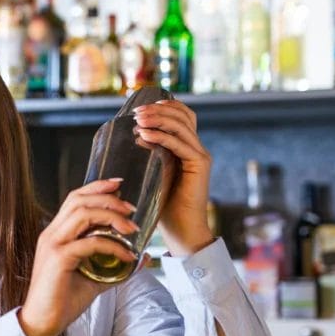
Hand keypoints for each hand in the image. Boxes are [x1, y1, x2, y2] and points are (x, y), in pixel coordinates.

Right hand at [18, 179, 139, 335]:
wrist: (42, 322)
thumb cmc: (63, 300)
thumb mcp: (95, 278)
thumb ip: (115, 266)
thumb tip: (142, 258)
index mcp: (56, 234)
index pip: (75, 199)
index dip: (97, 187)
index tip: (119, 185)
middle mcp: (51, 234)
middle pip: (79, 199)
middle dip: (108, 198)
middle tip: (132, 208)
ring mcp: (53, 244)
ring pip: (83, 213)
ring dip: (111, 216)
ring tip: (132, 228)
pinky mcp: (58, 258)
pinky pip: (90, 243)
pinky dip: (113, 246)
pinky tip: (127, 257)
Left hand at [132, 99, 214, 255]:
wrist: (181, 229)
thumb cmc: (164, 205)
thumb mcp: (155, 173)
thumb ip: (151, 154)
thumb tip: (134, 135)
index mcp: (188, 147)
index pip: (183, 116)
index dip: (166, 106)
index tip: (141, 108)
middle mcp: (197, 148)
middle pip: (183, 116)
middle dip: (159, 110)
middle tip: (137, 112)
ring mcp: (200, 156)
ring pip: (181, 126)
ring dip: (158, 119)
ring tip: (139, 120)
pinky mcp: (199, 165)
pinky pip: (179, 144)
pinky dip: (161, 137)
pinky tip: (144, 136)